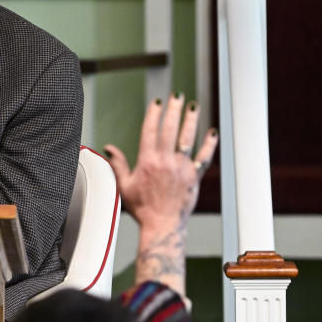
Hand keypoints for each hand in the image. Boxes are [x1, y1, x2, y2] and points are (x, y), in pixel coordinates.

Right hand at [104, 95, 217, 233]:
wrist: (162, 224)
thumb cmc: (142, 208)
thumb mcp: (124, 185)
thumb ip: (118, 164)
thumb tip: (109, 148)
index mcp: (147, 162)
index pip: (150, 131)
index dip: (153, 114)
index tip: (157, 102)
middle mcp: (165, 161)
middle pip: (170, 129)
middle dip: (173, 110)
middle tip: (176, 96)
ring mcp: (182, 168)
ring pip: (187, 139)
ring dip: (190, 120)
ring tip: (193, 106)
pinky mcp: (194, 176)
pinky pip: (204, 157)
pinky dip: (209, 144)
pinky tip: (212, 132)